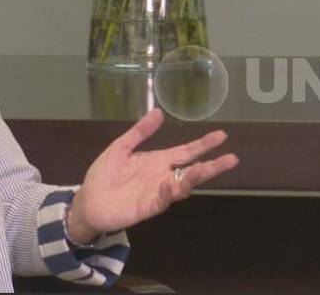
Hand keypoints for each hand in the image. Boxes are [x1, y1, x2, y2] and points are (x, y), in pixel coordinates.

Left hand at [67, 109, 238, 242]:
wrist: (88, 200)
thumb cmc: (105, 174)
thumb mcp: (121, 147)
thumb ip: (139, 132)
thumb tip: (158, 112)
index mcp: (158, 161)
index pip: (186, 151)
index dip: (203, 144)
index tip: (222, 135)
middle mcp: (163, 176)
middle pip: (192, 170)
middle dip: (211, 165)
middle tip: (231, 158)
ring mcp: (158, 192)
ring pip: (182, 186)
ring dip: (194, 178)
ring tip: (205, 169)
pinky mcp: (148, 207)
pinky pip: (162, 200)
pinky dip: (169, 192)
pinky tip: (172, 183)